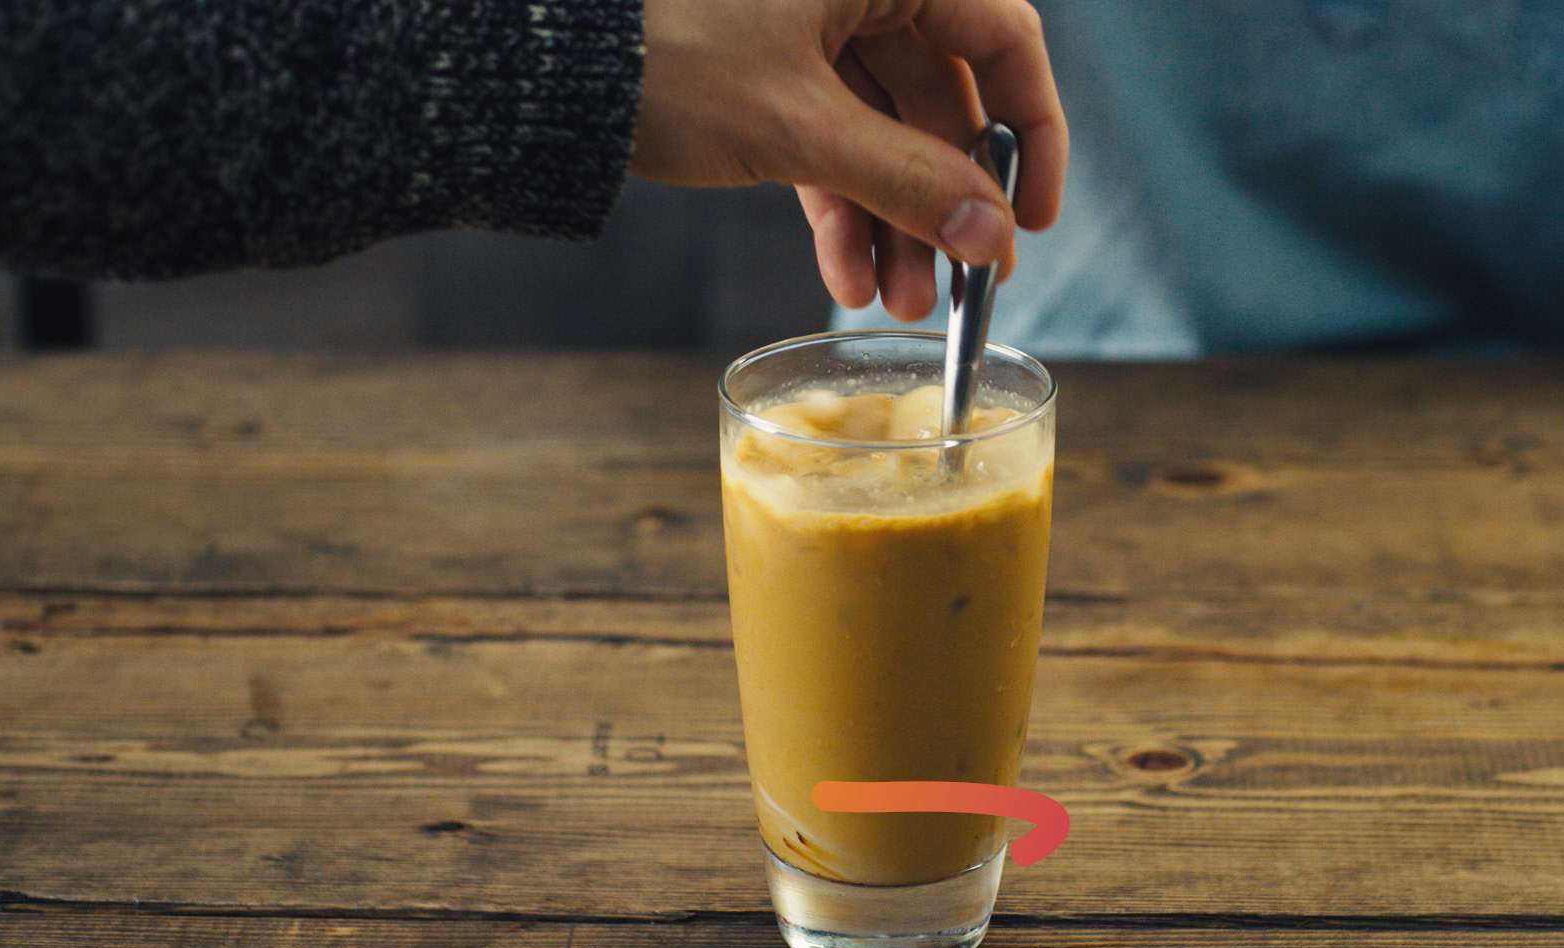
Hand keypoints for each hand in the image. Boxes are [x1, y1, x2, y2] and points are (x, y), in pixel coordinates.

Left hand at [629, 0, 1065, 319]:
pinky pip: (829, 134)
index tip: (1030, 220)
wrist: (533, 60)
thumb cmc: (659, 52)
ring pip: (881, 127)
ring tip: (895, 303)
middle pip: (938, 97)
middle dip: (941, 202)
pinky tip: (847, 271)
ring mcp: (808, 19)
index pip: (1002, 37)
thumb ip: (905, 180)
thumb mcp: (794, 125)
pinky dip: (840, 200)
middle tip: (957, 287)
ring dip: (891, 218)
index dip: (1029, 134)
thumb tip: (992, 238)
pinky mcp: (765, 61)